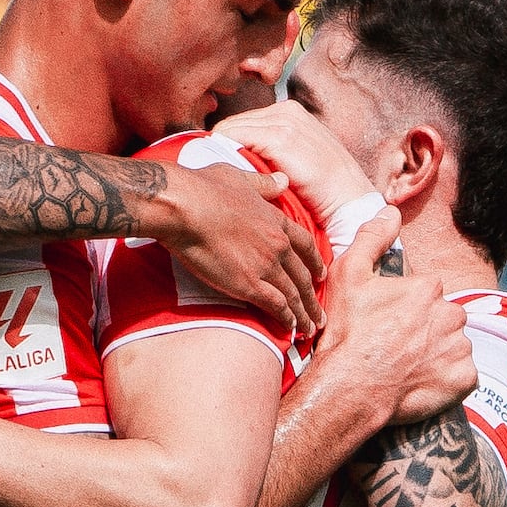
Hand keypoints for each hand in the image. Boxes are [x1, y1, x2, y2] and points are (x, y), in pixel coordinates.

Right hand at [145, 159, 325, 335]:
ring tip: (310, 328)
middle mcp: (277, 245)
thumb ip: (264, 183)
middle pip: (303, 276)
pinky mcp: (248, 284)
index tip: (321, 275)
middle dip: (313, 297)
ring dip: (304, 314)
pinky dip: (286, 318)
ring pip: (293, 295)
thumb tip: (283, 180)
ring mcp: (265, 266)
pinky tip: (290, 328)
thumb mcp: (240, 177)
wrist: (186, 206)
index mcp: (276, 220)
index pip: (305, 244)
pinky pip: (275, 306)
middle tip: (319, 314)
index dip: (315, 261)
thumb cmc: (205, 188)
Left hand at [213, 97, 377, 241]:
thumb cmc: (322, 189)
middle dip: (220, 146)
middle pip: (232, 123)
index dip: (227, 143)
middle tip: (214, 174)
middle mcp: (286, 110)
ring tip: (221, 177)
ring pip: (230, 129)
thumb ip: (269, 149)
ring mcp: (285, 122)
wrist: (349, 202)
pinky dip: (226, 154)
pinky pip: (236, 138)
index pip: (242, 121)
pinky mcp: (281, 139)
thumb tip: (233, 157)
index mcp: (290, 112)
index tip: (218, 165)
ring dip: (220, 152)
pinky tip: (227, 176)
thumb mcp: (296, 158)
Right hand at [307, 248, 477, 435]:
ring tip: (408, 366)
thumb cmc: (347, 334)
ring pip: (455, 345)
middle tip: (397, 347)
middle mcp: (451, 314)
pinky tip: (423, 382)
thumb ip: (372, 238)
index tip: (388, 324)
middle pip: (444, 318)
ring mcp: (461, 348)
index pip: (426, 293)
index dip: (406, 309)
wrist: (350, 389)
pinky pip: (464, 375)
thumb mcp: (348, 275)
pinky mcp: (465, 379)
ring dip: (438, 353)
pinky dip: (448, 379)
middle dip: (427, 329)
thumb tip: (391, 212)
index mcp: (428, 287)